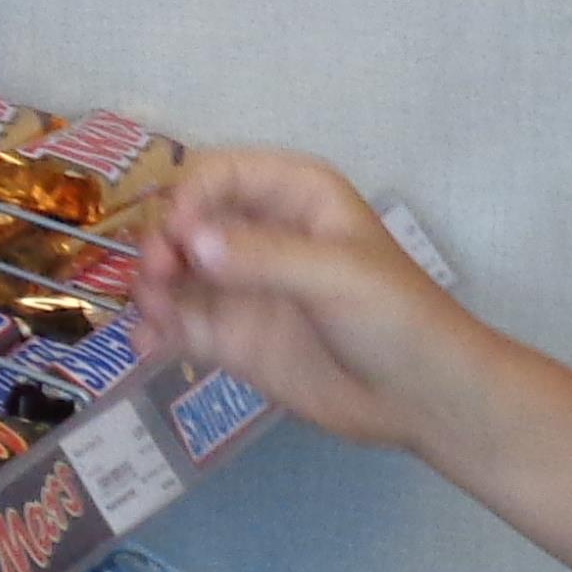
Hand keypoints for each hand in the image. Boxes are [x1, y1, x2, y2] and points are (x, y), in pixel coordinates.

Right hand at [143, 149, 479, 450]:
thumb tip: (191, 241)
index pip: (219, 174)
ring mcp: (243, 287)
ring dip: (152, 284)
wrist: (423, 398)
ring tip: (150, 312)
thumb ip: (264, 257)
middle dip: (162, 241)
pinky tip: (147, 344)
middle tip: (157, 276)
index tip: (176, 235)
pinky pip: (181, 323)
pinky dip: (156, 328)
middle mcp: (258, 232)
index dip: (189, 197)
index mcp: (293, 195)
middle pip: (186, 220)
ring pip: (177, 271)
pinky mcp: (233, 337)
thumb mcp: (337, 276)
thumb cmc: (394, 317)